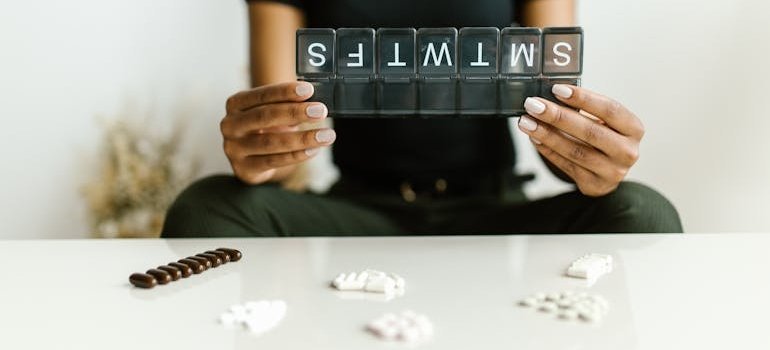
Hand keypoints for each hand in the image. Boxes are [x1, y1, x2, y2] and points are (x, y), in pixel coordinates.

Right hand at [220, 81, 334, 183]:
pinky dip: (297, 155)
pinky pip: (274, 161)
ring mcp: (234, 148)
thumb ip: (288, 106)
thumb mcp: (273, 113)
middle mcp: (230, 125)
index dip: (284, 92)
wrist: (251, 159)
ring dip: (302, 138)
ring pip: (271, 142)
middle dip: (295, 112)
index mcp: (235, 104)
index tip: (308, 90)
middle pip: (264, 116)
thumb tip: (315, 104)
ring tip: (326, 135)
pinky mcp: (244, 169)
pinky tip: (314, 150)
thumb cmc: (266, 129)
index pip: (260, 95)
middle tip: (321, 111)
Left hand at [517, 85, 643, 196]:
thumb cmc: (605, 136)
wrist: (609, 170)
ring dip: (546, 134)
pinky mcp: (594, 184)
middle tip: (533, 104)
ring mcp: (612, 171)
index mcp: (633, 128)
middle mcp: (627, 151)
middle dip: (557, 116)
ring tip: (526, 121)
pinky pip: (566, 165)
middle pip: (590, 131)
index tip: (556, 89)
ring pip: (575, 151)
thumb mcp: (604, 121)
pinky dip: (547, 150)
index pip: (609, 109)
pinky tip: (533, 137)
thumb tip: (551, 95)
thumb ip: (584, 108)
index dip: (583, 98)